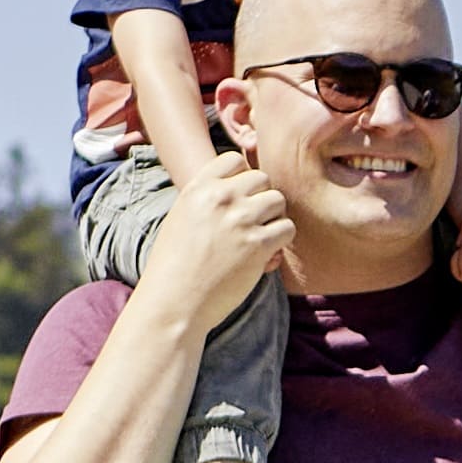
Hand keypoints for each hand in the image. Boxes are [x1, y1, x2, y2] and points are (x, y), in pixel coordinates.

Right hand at [144, 152, 293, 327]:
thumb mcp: (182, 217)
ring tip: (259, 237)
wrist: (174, 301)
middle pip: (262, 179)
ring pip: (279, 201)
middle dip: (261, 198)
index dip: (242, 177)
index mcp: (198, 188)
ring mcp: (240, 219)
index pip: (234, 160)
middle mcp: (220, 198)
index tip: (239, 198)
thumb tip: (242, 188)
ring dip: (274, 218)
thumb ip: (208, 198)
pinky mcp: (258, 244)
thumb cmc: (175, 264)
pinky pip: (287, 228)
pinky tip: (266, 254)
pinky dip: (281, 240)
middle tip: (252, 222)